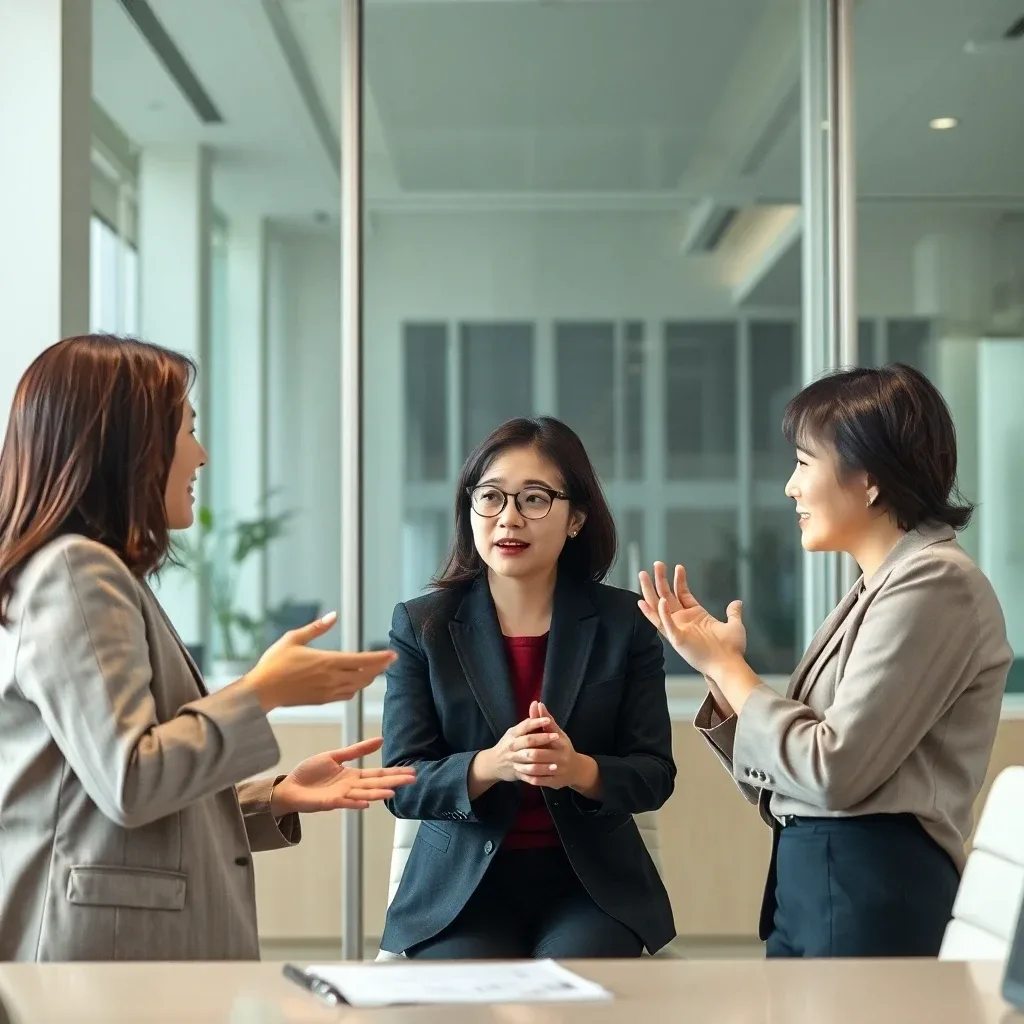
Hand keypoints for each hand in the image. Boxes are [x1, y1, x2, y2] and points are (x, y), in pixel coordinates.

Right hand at [243, 612, 396, 710]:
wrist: (261, 692)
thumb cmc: (274, 663)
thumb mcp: (293, 639)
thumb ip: (316, 628)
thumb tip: (333, 615)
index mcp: (327, 661)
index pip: (362, 660)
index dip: (380, 658)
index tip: (393, 654)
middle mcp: (331, 678)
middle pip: (365, 675)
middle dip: (379, 668)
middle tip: (389, 660)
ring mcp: (328, 691)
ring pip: (357, 686)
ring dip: (369, 678)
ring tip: (376, 670)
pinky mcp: (322, 700)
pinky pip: (346, 695)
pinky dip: (355, 688)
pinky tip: (356, 683)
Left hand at [269, 737, 415, 814]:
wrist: (289, 787)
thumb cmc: (310, 773)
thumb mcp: (334, 756)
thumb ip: (356, 750)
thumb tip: (380, 740)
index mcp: (353, 775)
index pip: (378, 773)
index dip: (394, 772)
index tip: (411, 771)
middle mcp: (351, 787)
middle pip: (376, 783)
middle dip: (394, 781)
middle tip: (412, 780)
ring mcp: (342, 795)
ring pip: (364, 794)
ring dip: (378, 793)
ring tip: (393, 792)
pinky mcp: (329, 802)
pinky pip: (345, 802)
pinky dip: (356, 803)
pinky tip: (367, 803)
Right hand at [476, 714, 560, 785]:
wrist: (493, 764)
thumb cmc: (509, 744)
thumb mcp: (516, 732)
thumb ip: (529, 721)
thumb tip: (537, 703)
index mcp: (513, 734)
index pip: (525, 726)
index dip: (537, 722)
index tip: (548, 720)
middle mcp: (512, 746)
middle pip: (528, 741)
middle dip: (542, 738)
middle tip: (557, 737)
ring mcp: (513, 760)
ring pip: (528, 759)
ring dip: (543, 759)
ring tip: (556, 759)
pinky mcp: (516, 772)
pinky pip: (528, 774)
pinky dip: (539, 774)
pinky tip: (550, 772)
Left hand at [511, 701, 584, 790]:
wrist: (576, 769)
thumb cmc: (563, 747)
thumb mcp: (557, 733)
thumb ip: (546, 719)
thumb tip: (537, 703)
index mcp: (561, 743)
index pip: (544, 737)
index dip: (530, 738)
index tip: (518, 738)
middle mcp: (562, 757)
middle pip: (538, 755)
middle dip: (524, 754)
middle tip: (511, 753)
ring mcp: (559, 771)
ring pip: (537, 770)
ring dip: (524, 767)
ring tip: (514, 764)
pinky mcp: (555, 783)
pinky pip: (539, 781)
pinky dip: (529, 778)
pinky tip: (521, 774)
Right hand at [638, 562, 744, 677]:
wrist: (729, 666)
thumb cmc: (731, 650)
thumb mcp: (734, 626)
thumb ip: (733, 613)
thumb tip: (737, 603)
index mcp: (694, 616)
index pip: (681, 593)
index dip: (678, 580)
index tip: (678, 567)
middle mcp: (682, 621)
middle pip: (666, 596)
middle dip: (660, 580)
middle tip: (656, 564)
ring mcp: (678, 630)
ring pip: (658, 608)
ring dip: (651, 591)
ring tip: (644, 576)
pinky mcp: (678, 640)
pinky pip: (666, 625)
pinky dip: (662, 613)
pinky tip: (660, 601)